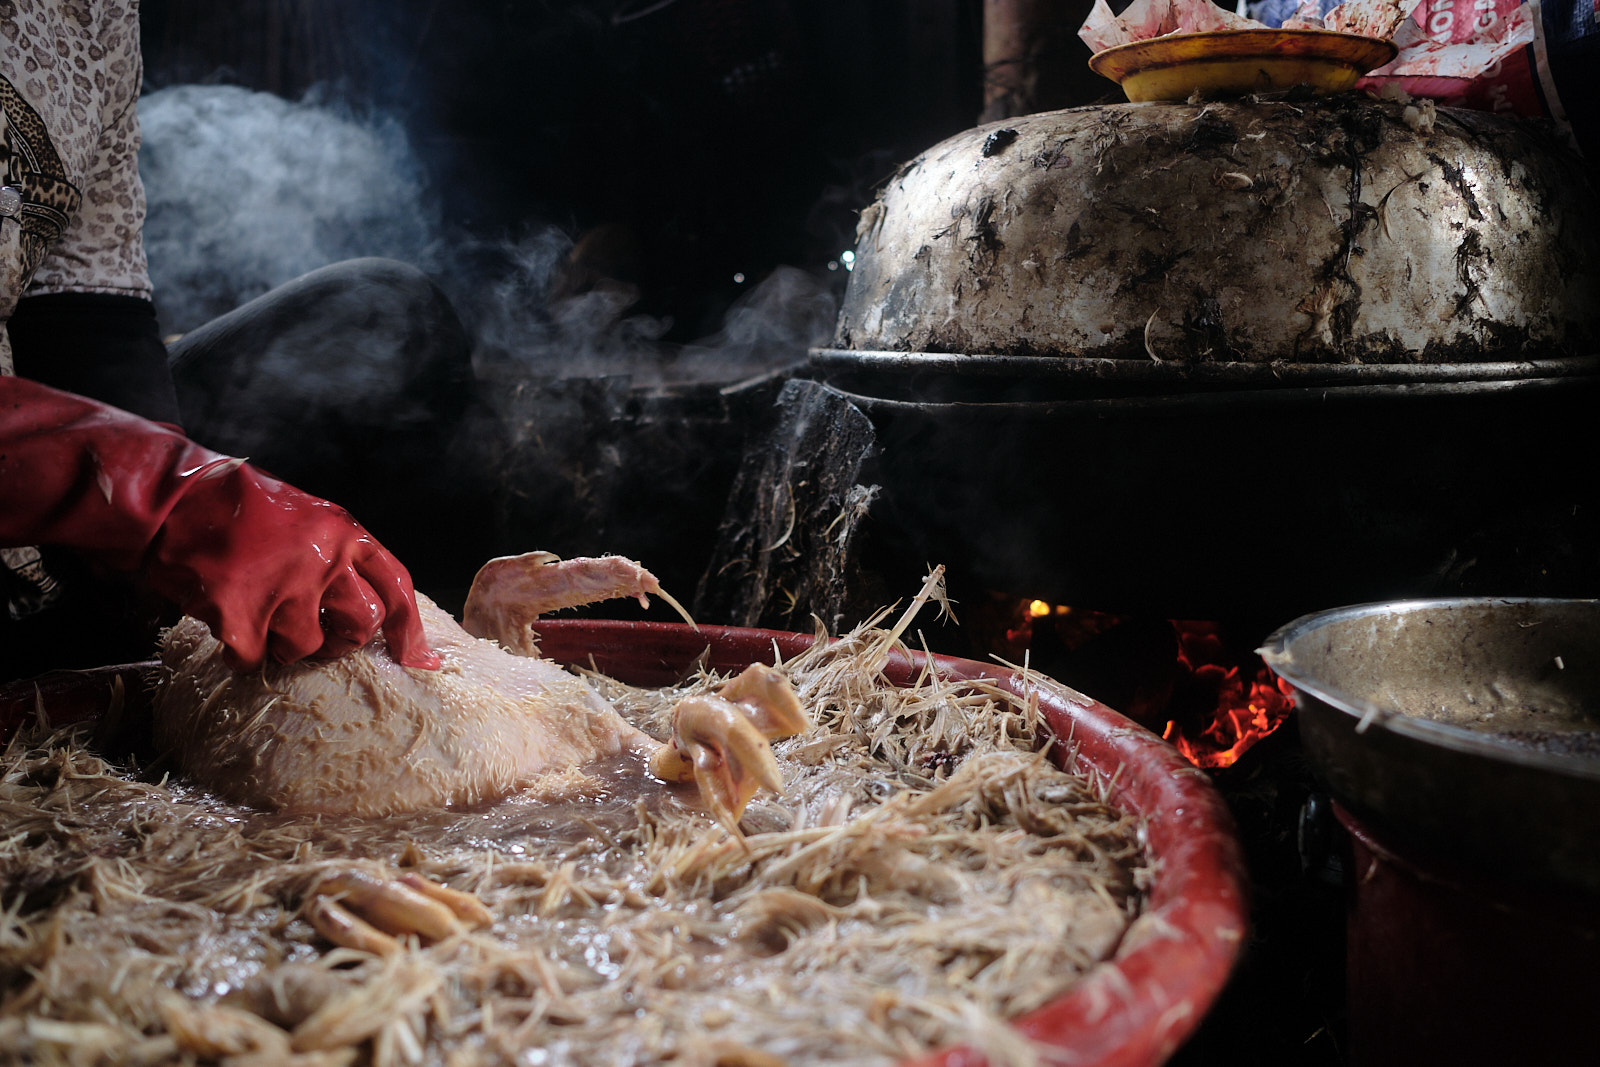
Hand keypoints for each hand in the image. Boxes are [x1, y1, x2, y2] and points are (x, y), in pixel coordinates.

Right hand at [146, 458, 439, 670]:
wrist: (170, 501)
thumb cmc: (237, 508)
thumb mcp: (304, 516)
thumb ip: (335, 553)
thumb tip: (362, 603)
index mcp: (342, 532)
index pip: (396, 586)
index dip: (410, 629)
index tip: (416, 659)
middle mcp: (323, 560)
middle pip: (363, 625)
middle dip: (344, 642)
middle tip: (318, 639)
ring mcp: (284, 590)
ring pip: (307, 648)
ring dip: (284, 645)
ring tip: (258, 616)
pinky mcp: (241, 616)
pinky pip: (253, 659)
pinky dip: (239, 653)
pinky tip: (225, 624)